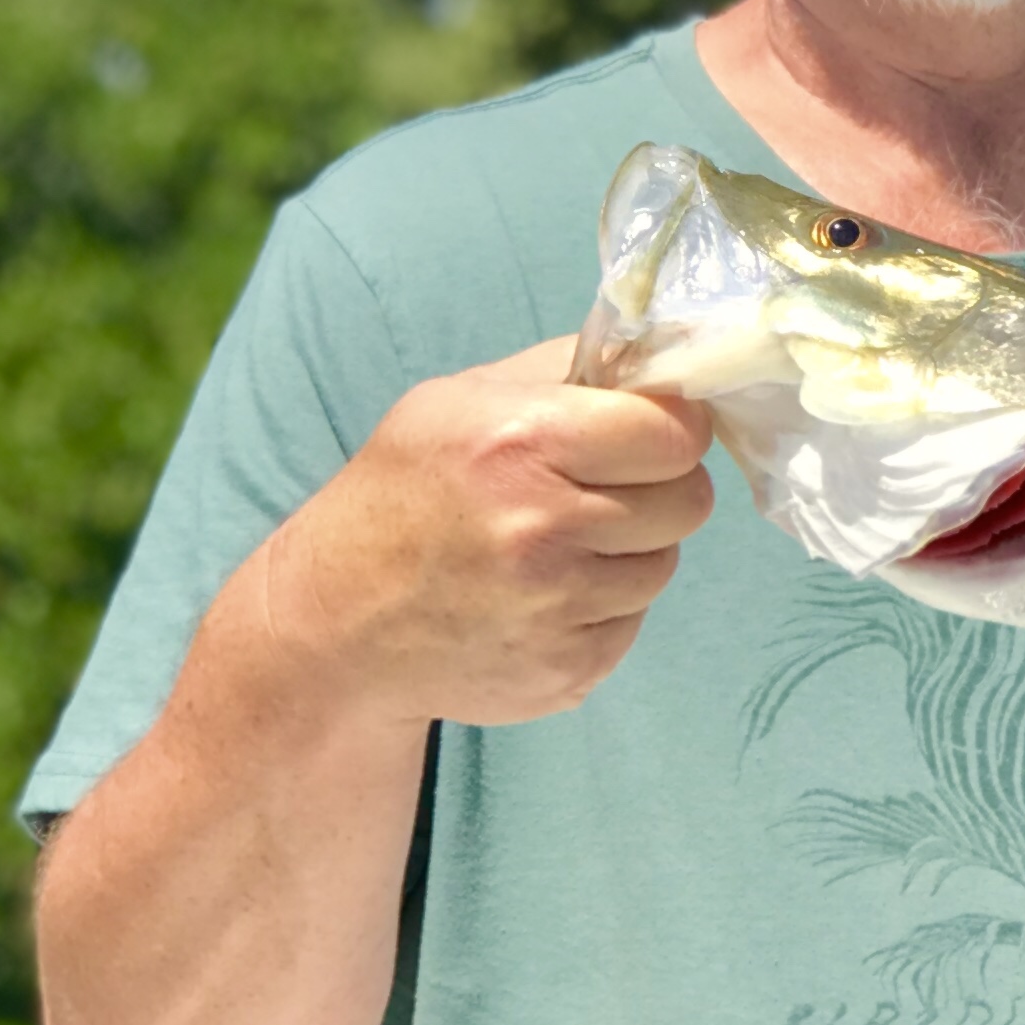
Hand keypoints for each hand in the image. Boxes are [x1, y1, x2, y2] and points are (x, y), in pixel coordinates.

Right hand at [260, 334, 714, 728]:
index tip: (648, 432)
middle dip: (658, 488)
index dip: (672, 428)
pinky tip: (540, 595)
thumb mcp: (463, 399)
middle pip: (688, 501)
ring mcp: (558, 610)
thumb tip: (665, 353)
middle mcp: (544, 529)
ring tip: (558, 544)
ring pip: (664, 564)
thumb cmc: (405, 489)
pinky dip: (602, 607)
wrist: (337, 621)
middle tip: (602, 489)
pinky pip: (632, 622)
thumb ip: (568, 370)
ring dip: (629, 551)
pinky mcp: (568, 671)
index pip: (676, 433)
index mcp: (524, 442)